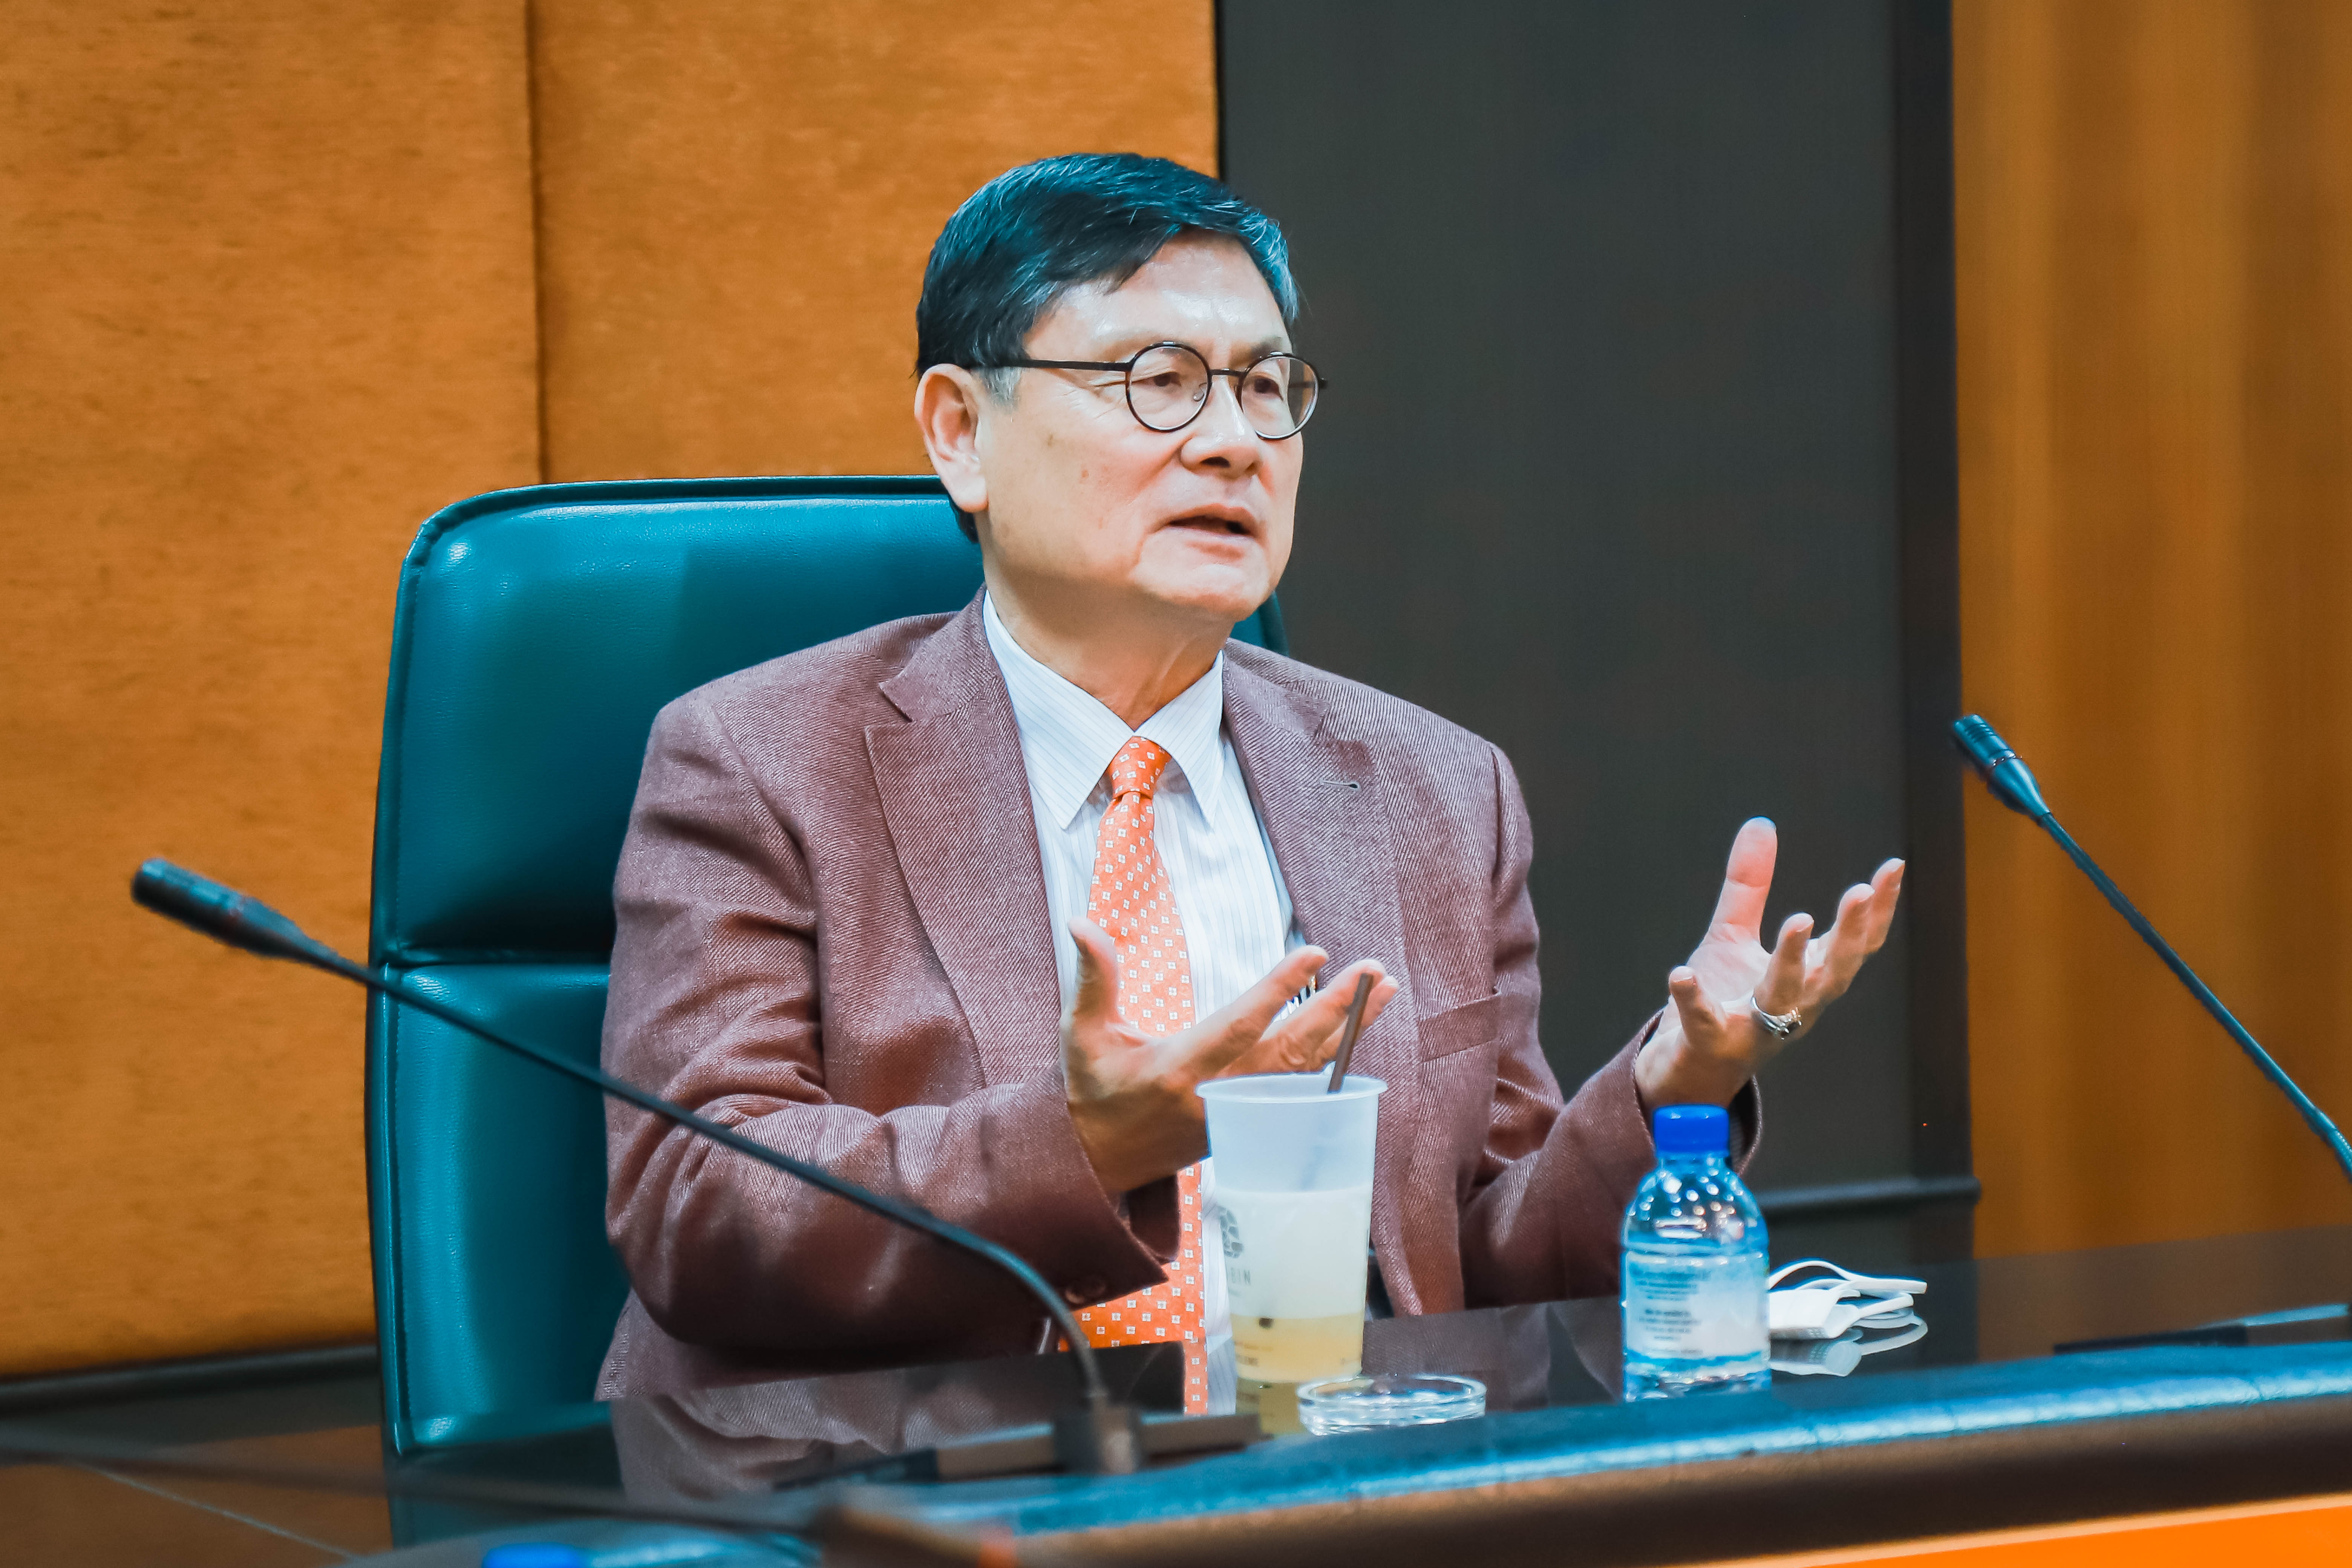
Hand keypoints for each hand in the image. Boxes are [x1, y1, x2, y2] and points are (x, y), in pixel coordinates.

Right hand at [1062, 919, 1399, 1193]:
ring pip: (1305, 1071)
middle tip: (1372, 970)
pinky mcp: (1250, 1125)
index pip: (1239, 1024)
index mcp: (1176, 1070)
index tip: (1315, 954)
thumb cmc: (1091, 1089)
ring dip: (1348, 1031)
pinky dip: (1335, 1061)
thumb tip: (1081, 920)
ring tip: (1383, 991)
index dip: (1279, 990)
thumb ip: (1094, 977)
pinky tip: (1359, 1032)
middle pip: (1289, 1050)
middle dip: (1335, 1010)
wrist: (1099, 1163)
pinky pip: (1302, 1091)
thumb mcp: (1083, 1033)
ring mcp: (1239, 1116)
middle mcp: (1216, 1096)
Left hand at [1635, 818, 1903, 1109]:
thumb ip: (1750, 885)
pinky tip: (1679, 974)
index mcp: (1807, 979)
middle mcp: (1793, 1007)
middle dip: (1849, 933)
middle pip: (1832, 970)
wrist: (1688, 1067)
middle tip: (1860, 892)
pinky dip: (1694, 999)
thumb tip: (1761, 823)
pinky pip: (1705, 1022)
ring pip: (1783, 997)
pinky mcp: (1712, 1044)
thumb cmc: (1724, 999)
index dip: (1877, 911)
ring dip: (1793, 960)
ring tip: (1797, 920)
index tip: (1893, 868)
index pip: (1854, 945)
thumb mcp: (1735, 935)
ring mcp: (1755, 1029)